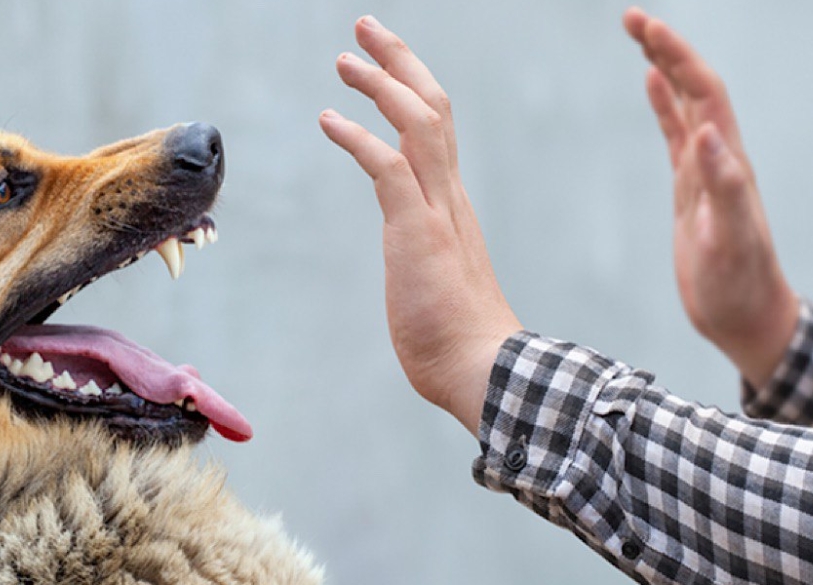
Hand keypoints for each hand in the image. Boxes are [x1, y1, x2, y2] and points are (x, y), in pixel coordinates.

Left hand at [319, 16, 520, 434]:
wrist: (483, 371)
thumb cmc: (458, 340)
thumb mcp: (435, 283)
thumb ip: (426, 260)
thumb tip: (417, 269)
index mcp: (452, 205)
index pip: (437, 129)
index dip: (410, 89)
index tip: (384, 65)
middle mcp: (449, 196)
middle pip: (432, 106)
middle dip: (399, 61)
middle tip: (365, 29)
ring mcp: (437, 211)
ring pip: (417, 122)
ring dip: (381, 84)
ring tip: (344, 59)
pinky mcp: (417, 231)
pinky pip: (388, 167)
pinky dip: (358, 137)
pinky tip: (329, 119)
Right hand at [624, 8, 798, 387]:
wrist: (745, 316)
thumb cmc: (739, 285)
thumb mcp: (731, 239)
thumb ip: (724, 185)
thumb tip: (706, 131)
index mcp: (728, 162)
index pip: (703, 92)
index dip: (677, 56)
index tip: (645, 27)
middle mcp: (719, 157)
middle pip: (694, 86)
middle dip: (666, 47)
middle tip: (631, 17)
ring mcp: (705, 170)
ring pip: (685, 103)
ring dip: (664, 66)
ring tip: (639, 35)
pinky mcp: (691, 188)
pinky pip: (675, 134)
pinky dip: (662, 104)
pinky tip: (650, 86)